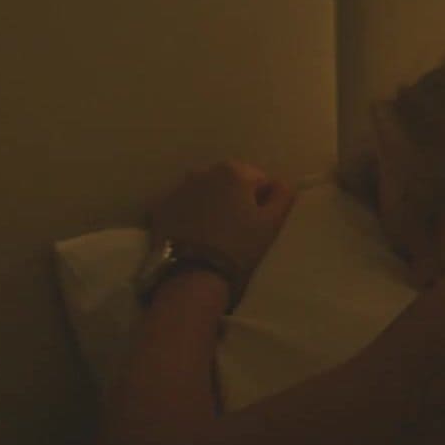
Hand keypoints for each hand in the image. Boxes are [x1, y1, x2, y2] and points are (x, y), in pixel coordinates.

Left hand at [149, 161, 297, 285]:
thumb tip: (280, 182)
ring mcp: (178, 189)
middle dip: (235, 200)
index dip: (263, 202)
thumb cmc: (239, 247)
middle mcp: (203, 171)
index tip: (259, 224)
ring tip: (215, 233)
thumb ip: (283, 195)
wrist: (193, 274)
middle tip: (238, 229)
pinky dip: (189, 214)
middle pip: (229, 183)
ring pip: (204, 192)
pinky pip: (182, 205)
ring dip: (212, 205)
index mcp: (234, 171)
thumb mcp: (273, 223)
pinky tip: (194, 235)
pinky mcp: (160, 207)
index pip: (259, 180)